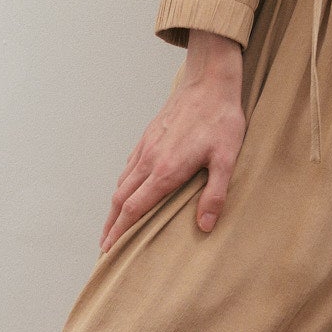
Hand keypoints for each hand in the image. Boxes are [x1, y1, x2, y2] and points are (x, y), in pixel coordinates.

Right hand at [100, 31, 245, 254]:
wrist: (209, 82)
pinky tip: (126, 191)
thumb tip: (204, 226)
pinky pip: (128, 167)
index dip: (120, 232)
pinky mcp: (148, 137)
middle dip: (111, 226)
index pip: (134, 208)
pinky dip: (122, 186)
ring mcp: (146, 147)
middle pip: (121, 200)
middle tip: (104, 248)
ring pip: (122, 183)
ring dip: (114, 208)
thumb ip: (215, 194)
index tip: (109, 249)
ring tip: (112, 226)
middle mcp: (149, 161)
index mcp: (165, 170)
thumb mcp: (226, 159)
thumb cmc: (221, 120)